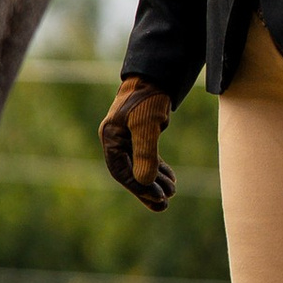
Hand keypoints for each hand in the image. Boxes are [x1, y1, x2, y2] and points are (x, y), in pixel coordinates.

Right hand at [99, 77, 174, 209]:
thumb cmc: (148, 99)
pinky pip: (146, 158)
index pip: (122, 171)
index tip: (158, 197)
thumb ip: (145, 153)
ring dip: (155, 182)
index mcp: (110, 138)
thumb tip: (145, 182)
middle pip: (130, 172)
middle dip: (148, 189)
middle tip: (165, 204)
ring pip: (139, 167)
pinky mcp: (139, 136)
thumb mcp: (147, 125)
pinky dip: (157, 169)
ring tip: (171, 194)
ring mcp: (127, 139)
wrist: (155, 78)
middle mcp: (116, 141)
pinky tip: (170, 179)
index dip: (139, 187)